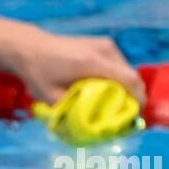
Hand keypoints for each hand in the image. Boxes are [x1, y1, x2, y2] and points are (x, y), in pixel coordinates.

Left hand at [15, 31, 144, 105]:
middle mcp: (103, 50)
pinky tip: (109, 90)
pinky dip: (118, 77)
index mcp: (92, 62)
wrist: (30, 47)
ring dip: (126, 86)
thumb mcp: (52, 98)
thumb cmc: (38, 74)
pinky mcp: (103, 43)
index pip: (129, 79)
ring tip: (117, 104)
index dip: (138, 98)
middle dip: (133, 95)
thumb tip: (93, 124)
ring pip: (126, 69)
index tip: (136, 115)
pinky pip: (119, 64)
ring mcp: (105, 44)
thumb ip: (74, 109)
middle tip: (125, 114)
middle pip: (131, 74)